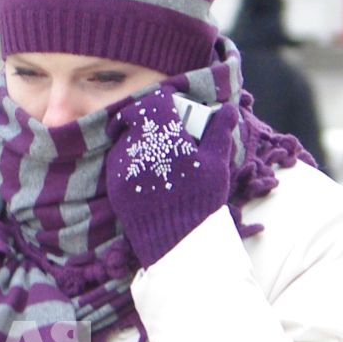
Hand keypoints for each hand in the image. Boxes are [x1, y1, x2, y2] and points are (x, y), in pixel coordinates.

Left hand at [105, 85, 238, 267]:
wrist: (175, 240)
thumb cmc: (200, 199)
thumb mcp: (216, 163)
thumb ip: (219, 131)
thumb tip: (229, 108)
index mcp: (161, 134)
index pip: (154, 102)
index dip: (163, 101)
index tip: (172, 107)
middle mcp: (136, 145)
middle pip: (136, 119)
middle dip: (151, 121)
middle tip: (168, 131)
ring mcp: (121, 165)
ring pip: (125, 139)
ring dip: (140, 140)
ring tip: (160, 154)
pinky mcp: (114, 184)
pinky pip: (120, 161)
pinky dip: (132, 159)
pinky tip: (149, 171)